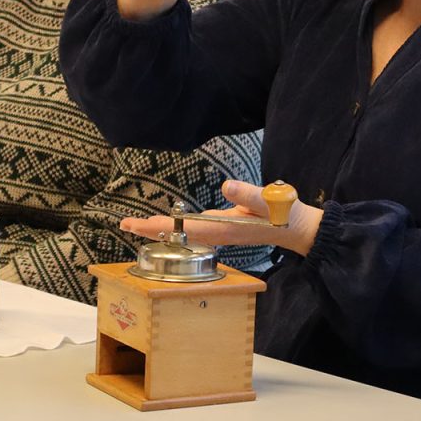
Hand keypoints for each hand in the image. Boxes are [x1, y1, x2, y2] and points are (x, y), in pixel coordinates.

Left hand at [120, 179, 323, 256]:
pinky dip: (175, 226)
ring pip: (182, 233)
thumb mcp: (269, 201)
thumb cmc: (284, 213)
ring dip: (160, 229)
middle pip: (176, 234)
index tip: (134, 225)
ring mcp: (219, 233)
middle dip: (150, 230)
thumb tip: (225, 185)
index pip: (181, 228)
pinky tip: (168, 224)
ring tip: (137, 225)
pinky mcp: (223, 228)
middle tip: (123, 224)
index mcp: (223, 229)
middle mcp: (217, 235)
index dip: (156, 226)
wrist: (297, 229)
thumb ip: (248, 194)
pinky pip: (192, 229)